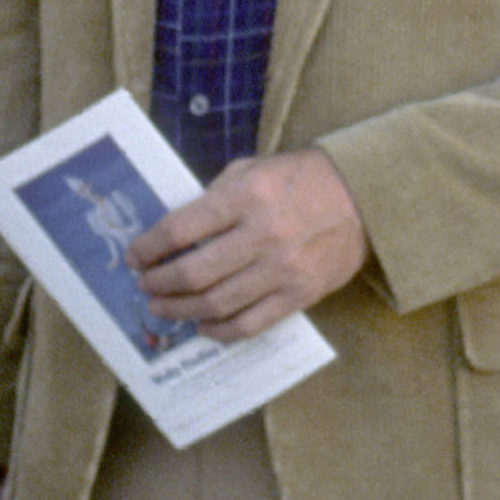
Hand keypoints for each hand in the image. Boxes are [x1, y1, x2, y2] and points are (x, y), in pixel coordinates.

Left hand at [129, 147, 366, 341]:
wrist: (364, 197)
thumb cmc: (302, 179)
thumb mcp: (253, 169)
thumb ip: (215, 196)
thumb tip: (175, 233)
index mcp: (246, 196)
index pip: (181, 229)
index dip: (149, 247)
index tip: (135, 257)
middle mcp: (263, 234)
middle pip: (194, 272)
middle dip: (159, 283)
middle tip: (145, 285)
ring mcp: (282, 269)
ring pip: (217, 303)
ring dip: (180, 309)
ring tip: (163, 307)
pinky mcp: (299, 295)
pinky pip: (249, 324)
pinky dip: (218, 330)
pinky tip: (201, 325)